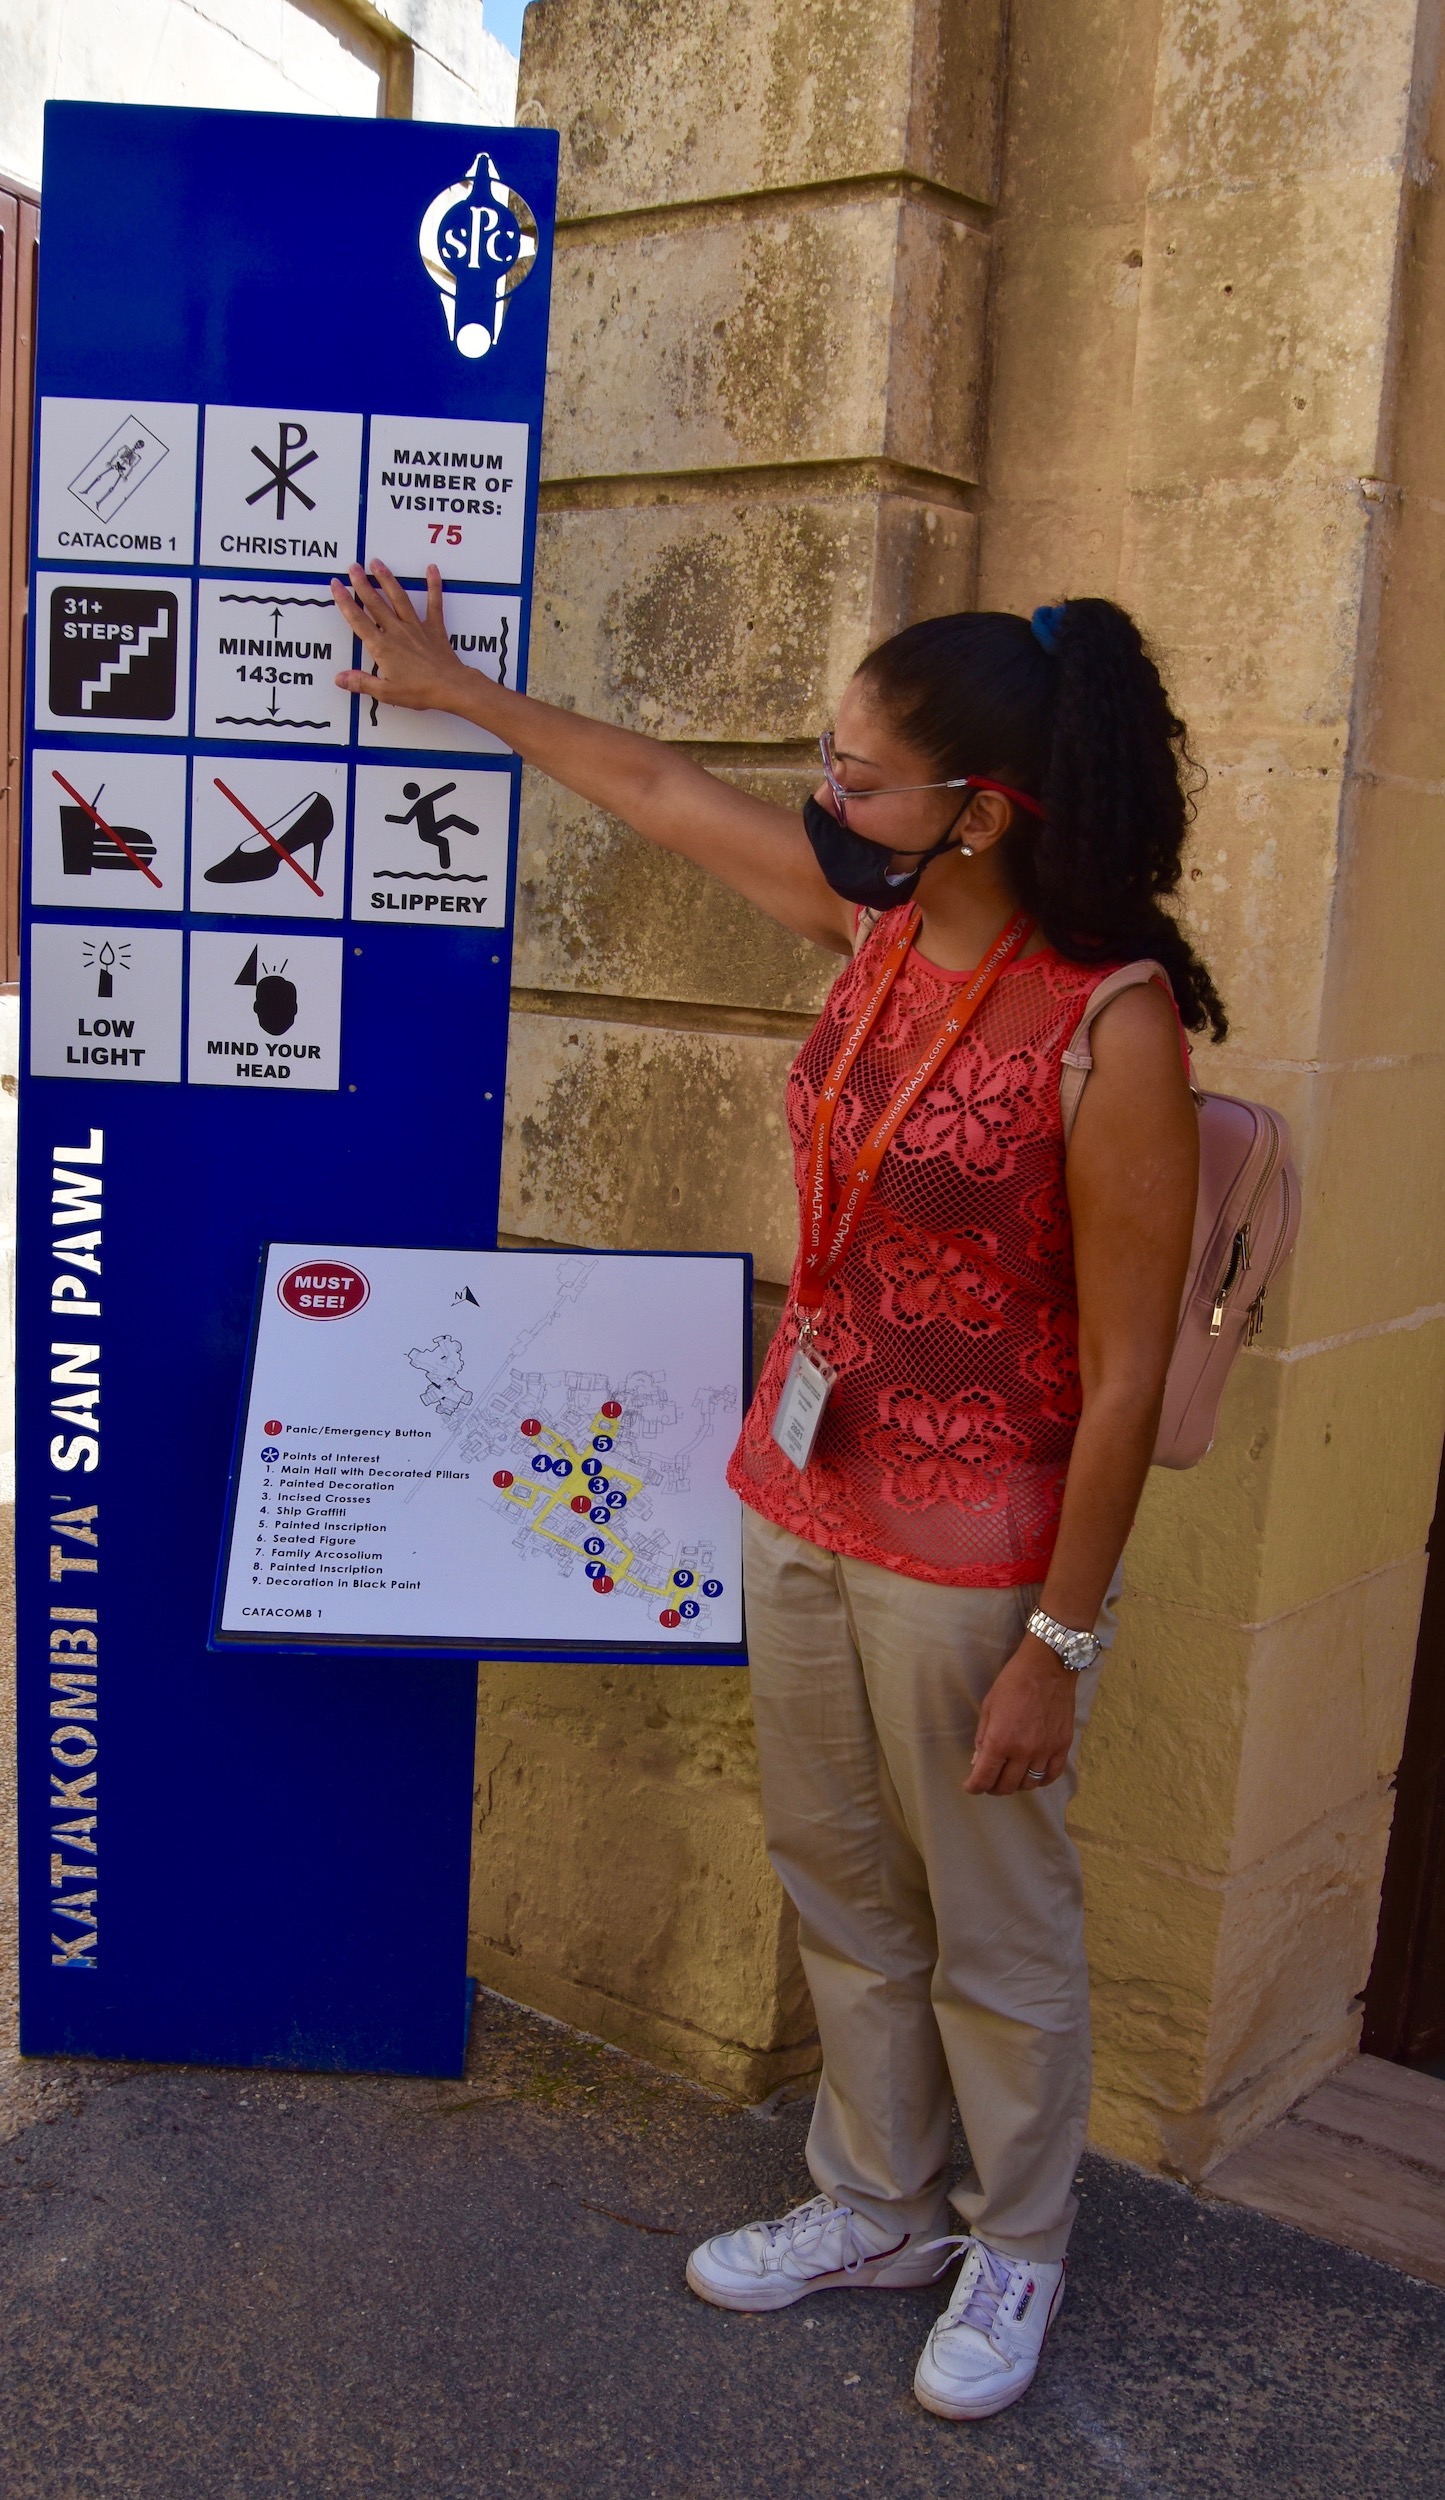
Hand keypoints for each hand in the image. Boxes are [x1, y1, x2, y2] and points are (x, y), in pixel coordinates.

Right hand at [330, 560, 470, 712]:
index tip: (336, 585)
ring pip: (398, 598)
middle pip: (375, 603)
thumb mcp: (385, 692)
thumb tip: (339, 678)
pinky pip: (434, 603)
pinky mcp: (433, 627)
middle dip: (362, 583)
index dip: (345, 602)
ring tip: (377, 562)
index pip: (358, 620)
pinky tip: (431, 569)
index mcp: (382, 646)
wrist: (450, 687)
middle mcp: (396, 631)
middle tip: (352, 566)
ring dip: (387, 579)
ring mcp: (415, 627)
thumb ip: (361, 682)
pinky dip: (433, 585)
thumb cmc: (419, 692)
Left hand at [965, 1637, 1076, 1795]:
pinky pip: (1051, 1775)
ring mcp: (1045, 1750)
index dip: (974, 1786)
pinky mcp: (1062, 1746)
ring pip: (1029, 1784)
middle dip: (993, 1787)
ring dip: (1016, 1784)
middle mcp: (1023, 1751)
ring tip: (1010, 1775)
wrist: (1048, 1666)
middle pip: (1006, 1786)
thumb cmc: (1014, 1681)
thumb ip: (982, 1737)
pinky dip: (1040, 1780)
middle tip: (989, 1780)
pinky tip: (1033, 1773)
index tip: (971, 1786)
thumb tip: (978, 1761)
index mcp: (1000, 1740)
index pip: (984, 1777)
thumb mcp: (989, 1706)